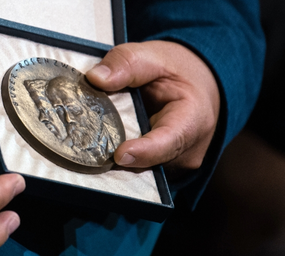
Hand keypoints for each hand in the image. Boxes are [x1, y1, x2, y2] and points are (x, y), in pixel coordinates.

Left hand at [86, 41, 219, 177]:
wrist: (198, 85)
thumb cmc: (179, 72)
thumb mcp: (155, 56)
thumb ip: (126, 63)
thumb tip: (95, 78)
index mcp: (193, 120)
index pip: (169, 142)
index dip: (144, 152)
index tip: (119, 155)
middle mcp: (187, 151)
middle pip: (147, 162)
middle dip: (117, 153)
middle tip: (87, 137)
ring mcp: (174, 164)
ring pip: (139, 168)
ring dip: (116, 154)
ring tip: (95, 135)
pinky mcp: (161, 168)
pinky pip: (138, 168)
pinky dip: (121, 155)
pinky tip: (107, 140)